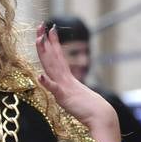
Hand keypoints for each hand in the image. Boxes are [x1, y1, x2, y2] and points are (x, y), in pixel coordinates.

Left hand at [35, 22, 120, 141]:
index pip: (57, 57)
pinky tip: (40, 75)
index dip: (51, 43)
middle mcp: (65, 78)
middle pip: (52, 56)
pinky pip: (55, 89)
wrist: (102, 117)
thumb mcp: (74, 96)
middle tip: (40, 25)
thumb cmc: (90, 109)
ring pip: (52, 66)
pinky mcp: (65, 97)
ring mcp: (65, 86)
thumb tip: (60, 87)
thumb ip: (66, 90)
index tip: (47, 30)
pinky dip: (47, 82)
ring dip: (45, 53)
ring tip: (39, 39)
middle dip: (45, 41)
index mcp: (67, 78)